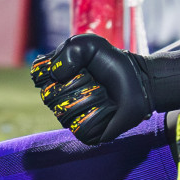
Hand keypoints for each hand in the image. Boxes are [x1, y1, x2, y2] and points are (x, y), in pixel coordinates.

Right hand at [30, 34, 151, 144]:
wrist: (139, 80)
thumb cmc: (113, 63)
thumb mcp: (90, 45)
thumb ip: (69, 49)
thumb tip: (57, 76)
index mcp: (54, 80)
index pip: (39, 76)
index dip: (59, 68)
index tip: (79, 64)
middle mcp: (58, 100)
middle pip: (50, 95)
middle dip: (77, 82)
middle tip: (94, 78)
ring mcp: (71, 118)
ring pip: (65, 112)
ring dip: (89, 96)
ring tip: (102, 91)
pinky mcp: (86, 134)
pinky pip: (81, 128)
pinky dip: (97, 114)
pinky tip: (107, 107)